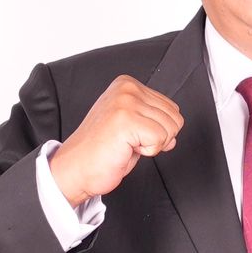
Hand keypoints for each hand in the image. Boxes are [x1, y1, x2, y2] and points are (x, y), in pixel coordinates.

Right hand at [49, 75, 184, 206]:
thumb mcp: (131, 125)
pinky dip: (147, 152)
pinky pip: (160, 140)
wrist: (76, 168)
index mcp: (127, 84)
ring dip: (151, 145)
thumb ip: (153, 120)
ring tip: (126, 144)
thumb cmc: (101, 151)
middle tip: (130, 142)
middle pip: (175, 118)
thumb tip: (175, 126)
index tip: (132, 134)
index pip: (171, 107)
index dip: (158, 129)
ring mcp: (126, 102)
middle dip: (158, 138)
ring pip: (170, 129)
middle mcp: (127, 89)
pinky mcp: (126, 119)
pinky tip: (126, 148)